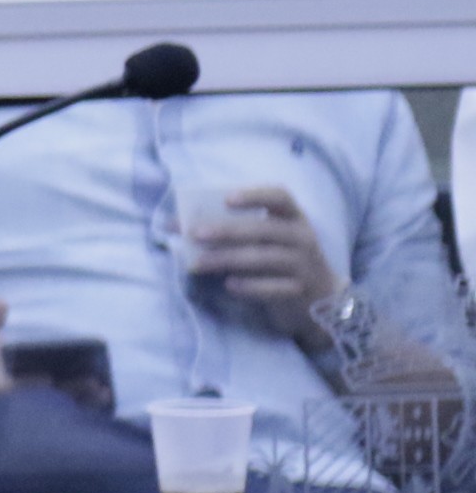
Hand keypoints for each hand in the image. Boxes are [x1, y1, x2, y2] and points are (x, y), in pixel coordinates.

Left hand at [190, 185, 342, 345]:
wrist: (320, 296)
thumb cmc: (279, 257)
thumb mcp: (263, 238)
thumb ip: (227, 226)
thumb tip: (172, 223)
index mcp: (292, 217)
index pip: (280, 197)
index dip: (254, 195)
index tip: (226, 199)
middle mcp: (302, 237)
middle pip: (264, 230)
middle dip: (228, 231)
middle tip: (196, 234)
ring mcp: (305, 265)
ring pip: (264, 259)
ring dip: (228, 259)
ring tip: (198, 263)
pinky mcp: (300, 291)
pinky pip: (274, 287)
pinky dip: (251, 286)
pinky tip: (229, 284)